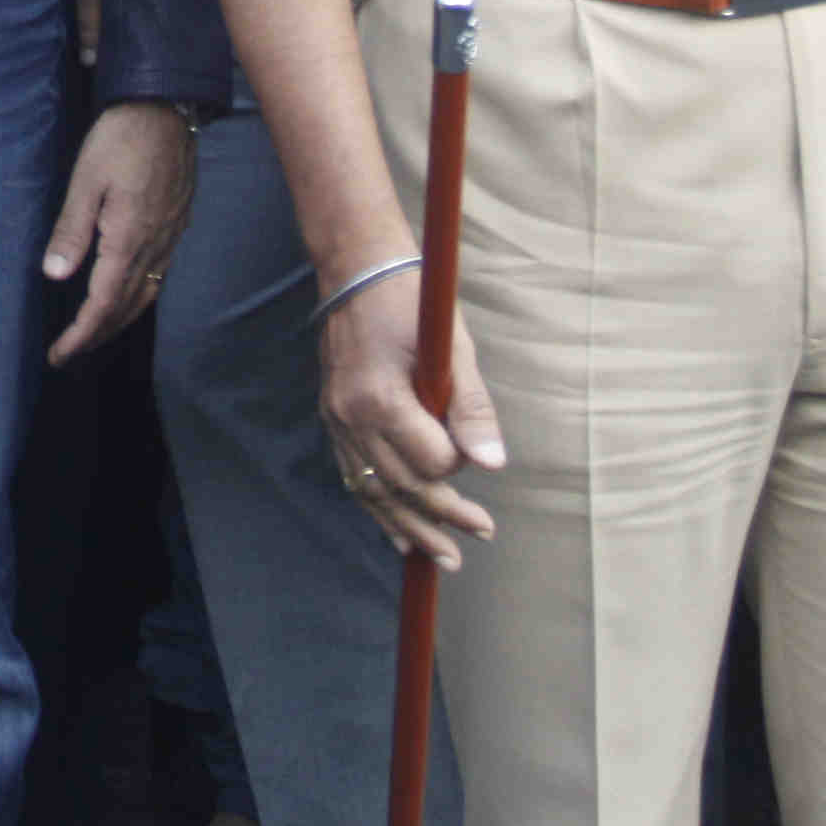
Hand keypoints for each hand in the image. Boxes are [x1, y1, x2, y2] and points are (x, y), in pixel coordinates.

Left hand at [43, 99, 193, 363]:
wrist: (167, 107)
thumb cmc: (121, 138)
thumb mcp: (85, 181)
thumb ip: (71, 230)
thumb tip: (54, 276)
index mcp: (129, 239)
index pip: (103, 304)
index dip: (80, 335)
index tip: (59, 355)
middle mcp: (156, 245)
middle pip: (127, 307)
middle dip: (97, 334)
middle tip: (69, 352)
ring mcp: (171, 236)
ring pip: (146, 293)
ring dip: (119, 319)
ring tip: (93, 332)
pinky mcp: (176, 223)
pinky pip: (158, 274)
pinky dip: (138, 295)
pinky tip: (125, 292)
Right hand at [316, 267, 505, 566]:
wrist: (356, 269)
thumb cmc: (412, 302)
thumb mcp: (453, 348)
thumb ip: (472, 409)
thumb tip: (492, 465)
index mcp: (380, 397)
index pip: (428, 460)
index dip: (459, 466)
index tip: (479, 459)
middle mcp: (350, 417)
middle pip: (401, 485)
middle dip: (443, 516)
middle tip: (481, 532)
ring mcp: (336, 420)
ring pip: (373, 492)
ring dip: (410, 528)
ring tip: (443, 557)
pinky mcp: (333, 419)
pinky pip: (354, 477)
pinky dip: (378, 509)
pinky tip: (399, 535)